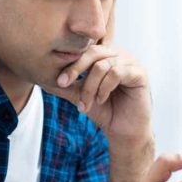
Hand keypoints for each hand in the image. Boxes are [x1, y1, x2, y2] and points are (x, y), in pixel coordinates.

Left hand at [44, 4, 151, 143]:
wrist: (123, 131)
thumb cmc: (104, 112)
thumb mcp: (80, 97)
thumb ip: (66, 87)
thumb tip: (42, 79)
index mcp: (105, 56)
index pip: (85, 50)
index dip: (70, 63)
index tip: (58, 81)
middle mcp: (119, 55)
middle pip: (93, 52)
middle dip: (75, 69)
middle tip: (63, 84)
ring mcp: (131, 63)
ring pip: (103, 65)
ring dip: (90, 87)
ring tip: (85, 104)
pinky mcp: (140, 73)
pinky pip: (117, 73)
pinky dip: (105, 87)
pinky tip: (101, 100)